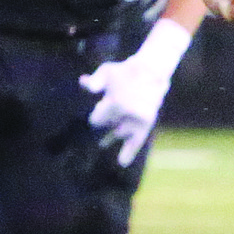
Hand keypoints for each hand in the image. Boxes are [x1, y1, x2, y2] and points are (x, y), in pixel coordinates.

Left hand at [80, 18, 191, 165]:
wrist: (151, 71)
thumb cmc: (125, 70)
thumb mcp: (107, 71)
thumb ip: (94, 81)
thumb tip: (82, 82)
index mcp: (115, 102)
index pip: (97, 120)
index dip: (96, 117)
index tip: (99, 111)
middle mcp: (126, 113)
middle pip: (108, 125)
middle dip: (106, 121)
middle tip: (108, 114)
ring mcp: (136, 120)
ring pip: (119, 134)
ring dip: (110, 138)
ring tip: (101, 144)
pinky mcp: (146, 123)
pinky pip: (136, 141)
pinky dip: (129, 152)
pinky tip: (121, 162)